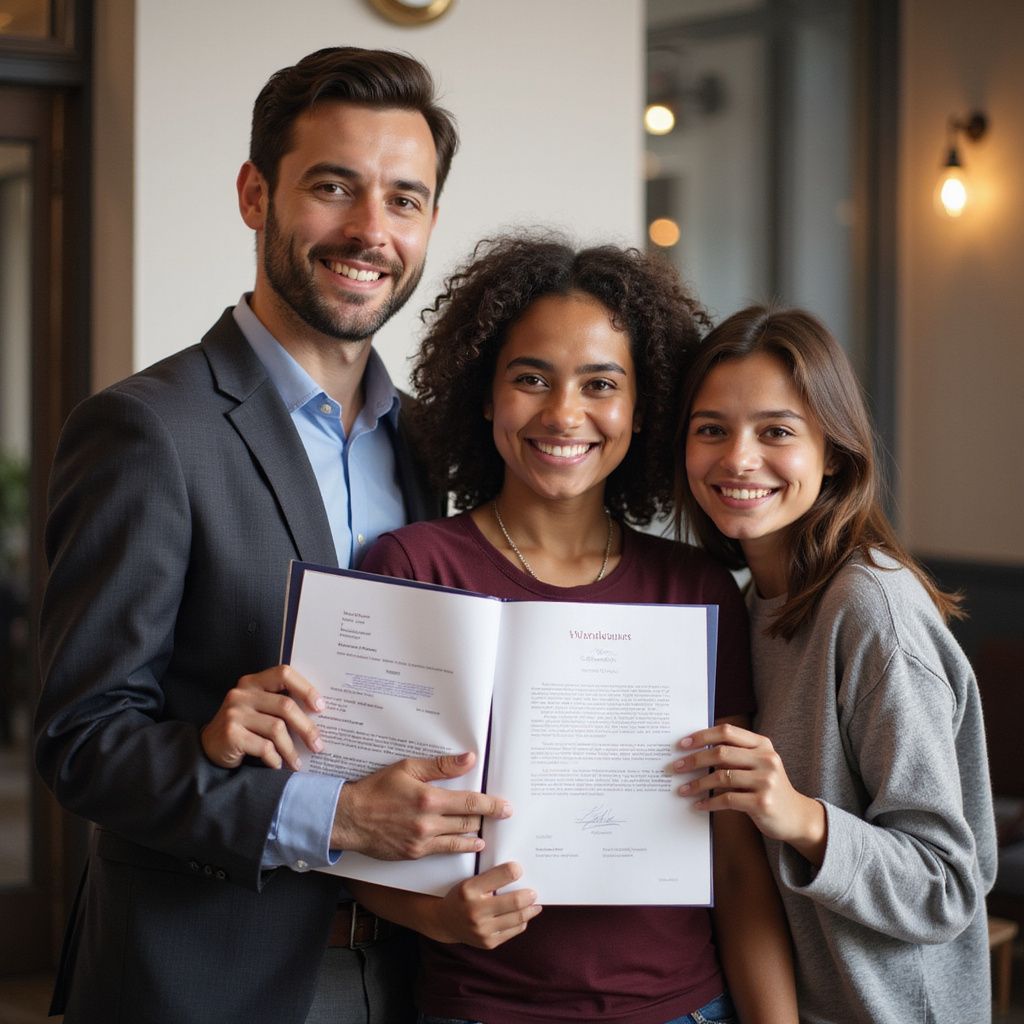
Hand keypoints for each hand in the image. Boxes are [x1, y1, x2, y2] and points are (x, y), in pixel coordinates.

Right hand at [201, 665, 322, 770]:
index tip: (320, 707)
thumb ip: (280, 705)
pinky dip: (275, 758)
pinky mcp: (230, 733)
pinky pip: (263, 746)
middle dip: (306, 728)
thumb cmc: (244, 728)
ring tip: (297, 763)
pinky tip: (278, 765)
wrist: (209, 747)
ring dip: (291, 750)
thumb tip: (319, 717)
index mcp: (253, 682)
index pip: (284, 674)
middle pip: (285, 706)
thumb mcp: (260, 709)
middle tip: (317, 745)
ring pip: (277, 728)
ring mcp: (234, 712)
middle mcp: (242, 693)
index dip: (305, 689)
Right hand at [331, 751, 511, 859]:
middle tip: (502, 815)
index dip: (491, 805)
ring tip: (488, 831)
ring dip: (475, 835)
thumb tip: (468, 759)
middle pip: (468, 822)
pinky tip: (469, 844)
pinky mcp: (415, 854)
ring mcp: (422, 841)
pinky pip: (444, 851)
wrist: (350, 818)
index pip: (469, 802)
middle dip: (486, 819)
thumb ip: (441, 766)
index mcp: (429, 799)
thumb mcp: (407, 768)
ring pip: (459, 839)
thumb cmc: (376, 789)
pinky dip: (459, 847)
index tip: (505, 807)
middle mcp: (428, 822)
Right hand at [431, 862, 541, 948]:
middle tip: (534, 892)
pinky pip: (513, 931)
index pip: (502, 875)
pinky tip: (523, 917)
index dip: (515, 870)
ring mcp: (482, 930)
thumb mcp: (469, 881)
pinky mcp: (488, 943)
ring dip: (531, 910)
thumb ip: (491, 878)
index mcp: (470, 889)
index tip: (520, 869)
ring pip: (518, 919)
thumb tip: (519, 873)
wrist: (445, 922)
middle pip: (515, 901)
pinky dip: (521, 922)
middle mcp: (475, 911)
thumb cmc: (462, 896)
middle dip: (529, 895)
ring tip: (535, 905)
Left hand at [674, 723, 826, 861]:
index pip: (727, 732)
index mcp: (763, 745)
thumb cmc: (768, 788)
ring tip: (682, 789)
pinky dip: (709, 802)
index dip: (702, 736)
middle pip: (721, 753)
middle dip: (693, 760)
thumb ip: (736, 754)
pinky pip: (727, 799)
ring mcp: (766, 781)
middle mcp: (766, 759)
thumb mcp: (758, 764)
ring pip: (721, 777)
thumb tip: (696, 750)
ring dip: (697, 784)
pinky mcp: (763, 803)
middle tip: (675, 767)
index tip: (682, 744)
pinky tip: (699, 805)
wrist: (797, 817)